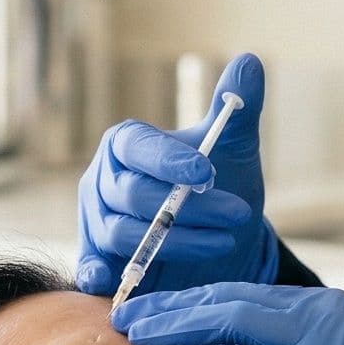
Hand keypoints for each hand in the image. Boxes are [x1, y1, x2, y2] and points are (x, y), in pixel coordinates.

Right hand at [75, 53, 279, 297]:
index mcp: (126, 144)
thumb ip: (238, 106)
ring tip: (223, 241)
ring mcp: (96, 222)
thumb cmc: (222, 185)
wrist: (224, 241)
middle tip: (237, 213)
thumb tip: (250, 61)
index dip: (168, 159)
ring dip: (177, 240)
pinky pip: (93, 268)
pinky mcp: (98, 261)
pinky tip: (118, 283)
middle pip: (131, 194)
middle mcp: (102, 180)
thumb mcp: (234, 147)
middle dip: (186, 207)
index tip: (207, 171)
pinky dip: (102, 276)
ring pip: (124, 233)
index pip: (136, 146)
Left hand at [113, 283, 343, 344]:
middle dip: (169, 303)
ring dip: (177, 320)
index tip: (145, 313)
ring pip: (233, 316)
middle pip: (226, 297)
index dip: (188, 304)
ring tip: (132, 327)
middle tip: (120, 311)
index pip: (238, 298)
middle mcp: (317, 311)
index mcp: (318, 312)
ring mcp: (322, 335)